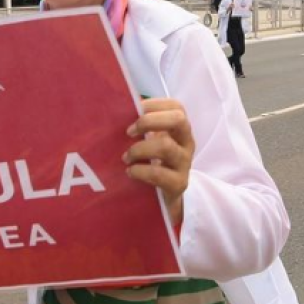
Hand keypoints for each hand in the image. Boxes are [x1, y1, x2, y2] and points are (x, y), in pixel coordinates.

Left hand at [124, 98, 194, 226]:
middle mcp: (186, 143)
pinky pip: (158, 173)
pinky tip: (130, 172)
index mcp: (179, 129)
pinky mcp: (178, 183)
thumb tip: (117, 110)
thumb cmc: (155, 164)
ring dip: (139, 149)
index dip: (154, 104)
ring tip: (126, 157)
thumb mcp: (151, 142)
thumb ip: (141, 128)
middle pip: (179, 120)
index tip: (134, 109)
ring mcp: (184, 163)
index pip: (176, 106)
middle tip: (129, 132)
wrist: (167, 199)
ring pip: (166, 147)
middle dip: (149, 121)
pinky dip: (140, 170)